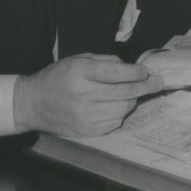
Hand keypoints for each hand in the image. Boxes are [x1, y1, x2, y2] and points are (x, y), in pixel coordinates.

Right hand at [14, 53, 162, 136]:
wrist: (32, 103)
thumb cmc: (58, 77)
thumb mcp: (78, 60)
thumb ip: (105, 61)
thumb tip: (130, 68)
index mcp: (80, 73)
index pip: (116, 73)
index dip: (136, 73)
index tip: (146, 71)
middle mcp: (82, 95)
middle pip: (124, 92)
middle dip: (145, 86)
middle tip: (158, 83)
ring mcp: (84, 116)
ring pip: (123, 109)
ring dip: (133, 100)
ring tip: (135, 94)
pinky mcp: (85, 131)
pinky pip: (114, 123)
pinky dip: (120, 114)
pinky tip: (117, 107)